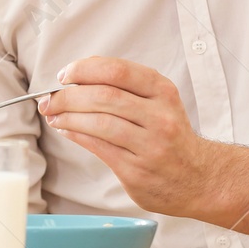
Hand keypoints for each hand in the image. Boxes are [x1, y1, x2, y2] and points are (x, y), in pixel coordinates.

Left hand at [39, 57, 221, 215]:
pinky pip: (99, 147)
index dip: (84, 69)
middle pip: (104, 96)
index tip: (65, 75)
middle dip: (68, 95)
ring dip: (68, 116)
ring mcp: (149, 145)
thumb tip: (78, 74)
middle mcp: (160, 116)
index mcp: (163, 91)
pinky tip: (66, 129)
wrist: (198, 178)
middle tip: (50, 98)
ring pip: (99, 122)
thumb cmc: (170, 135)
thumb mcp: (159, 101)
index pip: (118, 70)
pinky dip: (76, 135)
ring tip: (53, 114)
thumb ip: (124, 86)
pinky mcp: (136, 170)